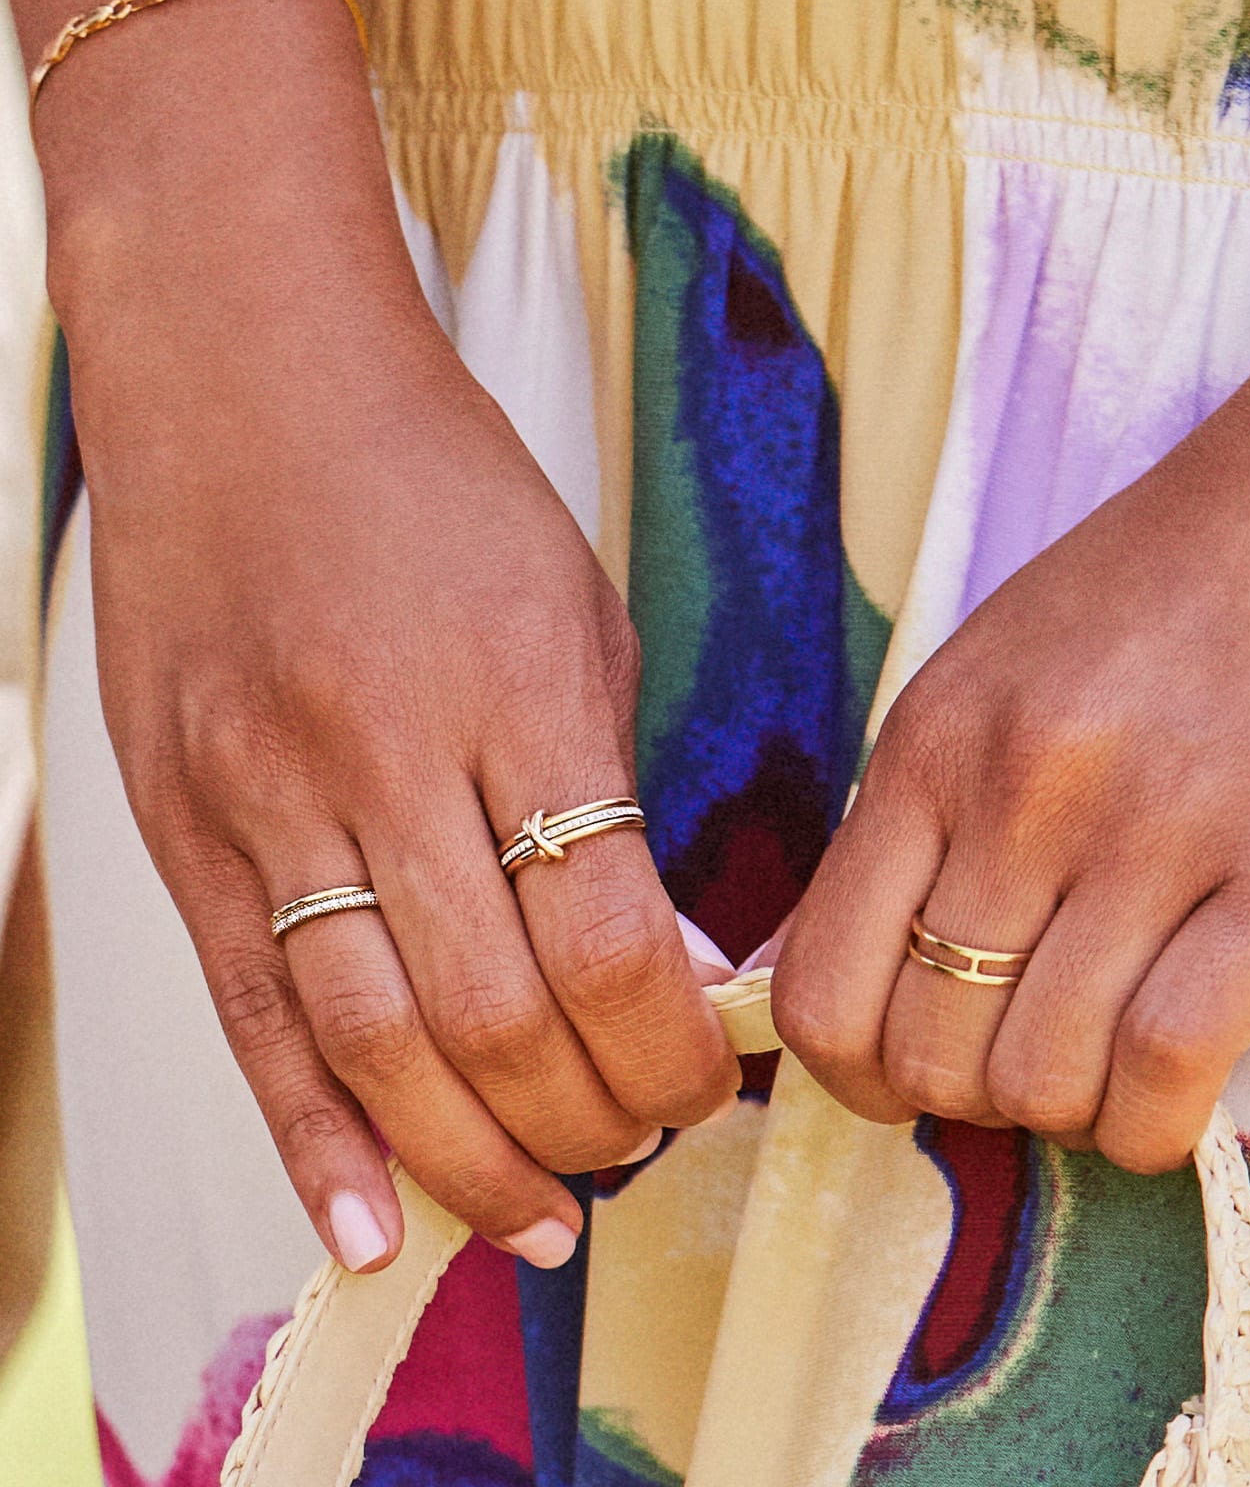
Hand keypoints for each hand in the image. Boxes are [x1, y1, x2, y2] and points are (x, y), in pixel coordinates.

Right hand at [49, 30, 736, 1272]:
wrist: (247, 379)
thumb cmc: (440, 483)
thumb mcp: (574, 606)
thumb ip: (614, 787)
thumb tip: (666, 963)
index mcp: (517, 685)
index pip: (610, 936)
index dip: (673, 1047)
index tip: (712, 1081)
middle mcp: (385, 752)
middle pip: (498, 1014)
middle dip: (588, 1117)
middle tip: (636, 1146)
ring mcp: (264, 792)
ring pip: (373, 1039)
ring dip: (469, 1157)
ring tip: (538, 1217)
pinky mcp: (179, 821)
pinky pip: (248, 1010)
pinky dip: (308, 1135)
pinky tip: (365, 1228)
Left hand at [772, 281, 1249, 1170]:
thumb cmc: (1186, 567)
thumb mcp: (1004, 659)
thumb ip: (927, 803)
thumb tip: (852, 962)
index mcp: (938, 731)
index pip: (823, 979)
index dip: (855, 1070)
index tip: (907, 1070)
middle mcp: (1026, 786)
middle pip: (928, 1050)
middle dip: (965, 1094)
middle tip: (1028, 1053)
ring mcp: (1157, 832)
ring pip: (1041, 1079)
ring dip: (1064, 1107)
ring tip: (1109, 1051)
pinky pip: (1168, 1071)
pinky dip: (1151, 1126)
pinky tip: (1168, 1095)